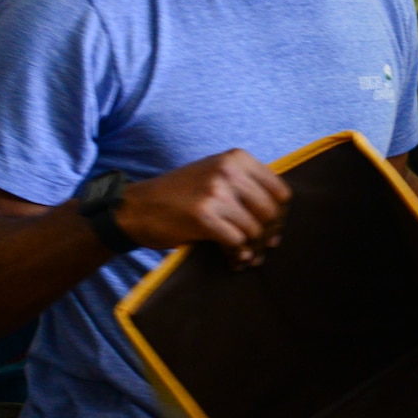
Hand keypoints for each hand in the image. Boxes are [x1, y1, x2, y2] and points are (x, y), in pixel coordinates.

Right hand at [112, 150, 291, 263]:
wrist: (135, 207)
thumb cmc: (180, 195)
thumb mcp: (214, 174)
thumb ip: (247, 187)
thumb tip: (280, 223)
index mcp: (236, 158)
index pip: (281, 191)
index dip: (280, 215)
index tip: (270, 229)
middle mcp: (229, 171)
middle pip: (271, 212)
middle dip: (269, 235)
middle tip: (260, 248)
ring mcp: (216, 193)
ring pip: (255, 230)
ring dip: (253, 249)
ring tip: (244, 257)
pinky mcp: (204, 216)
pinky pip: (237, 243)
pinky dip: (237, 256)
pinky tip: (232, 260)